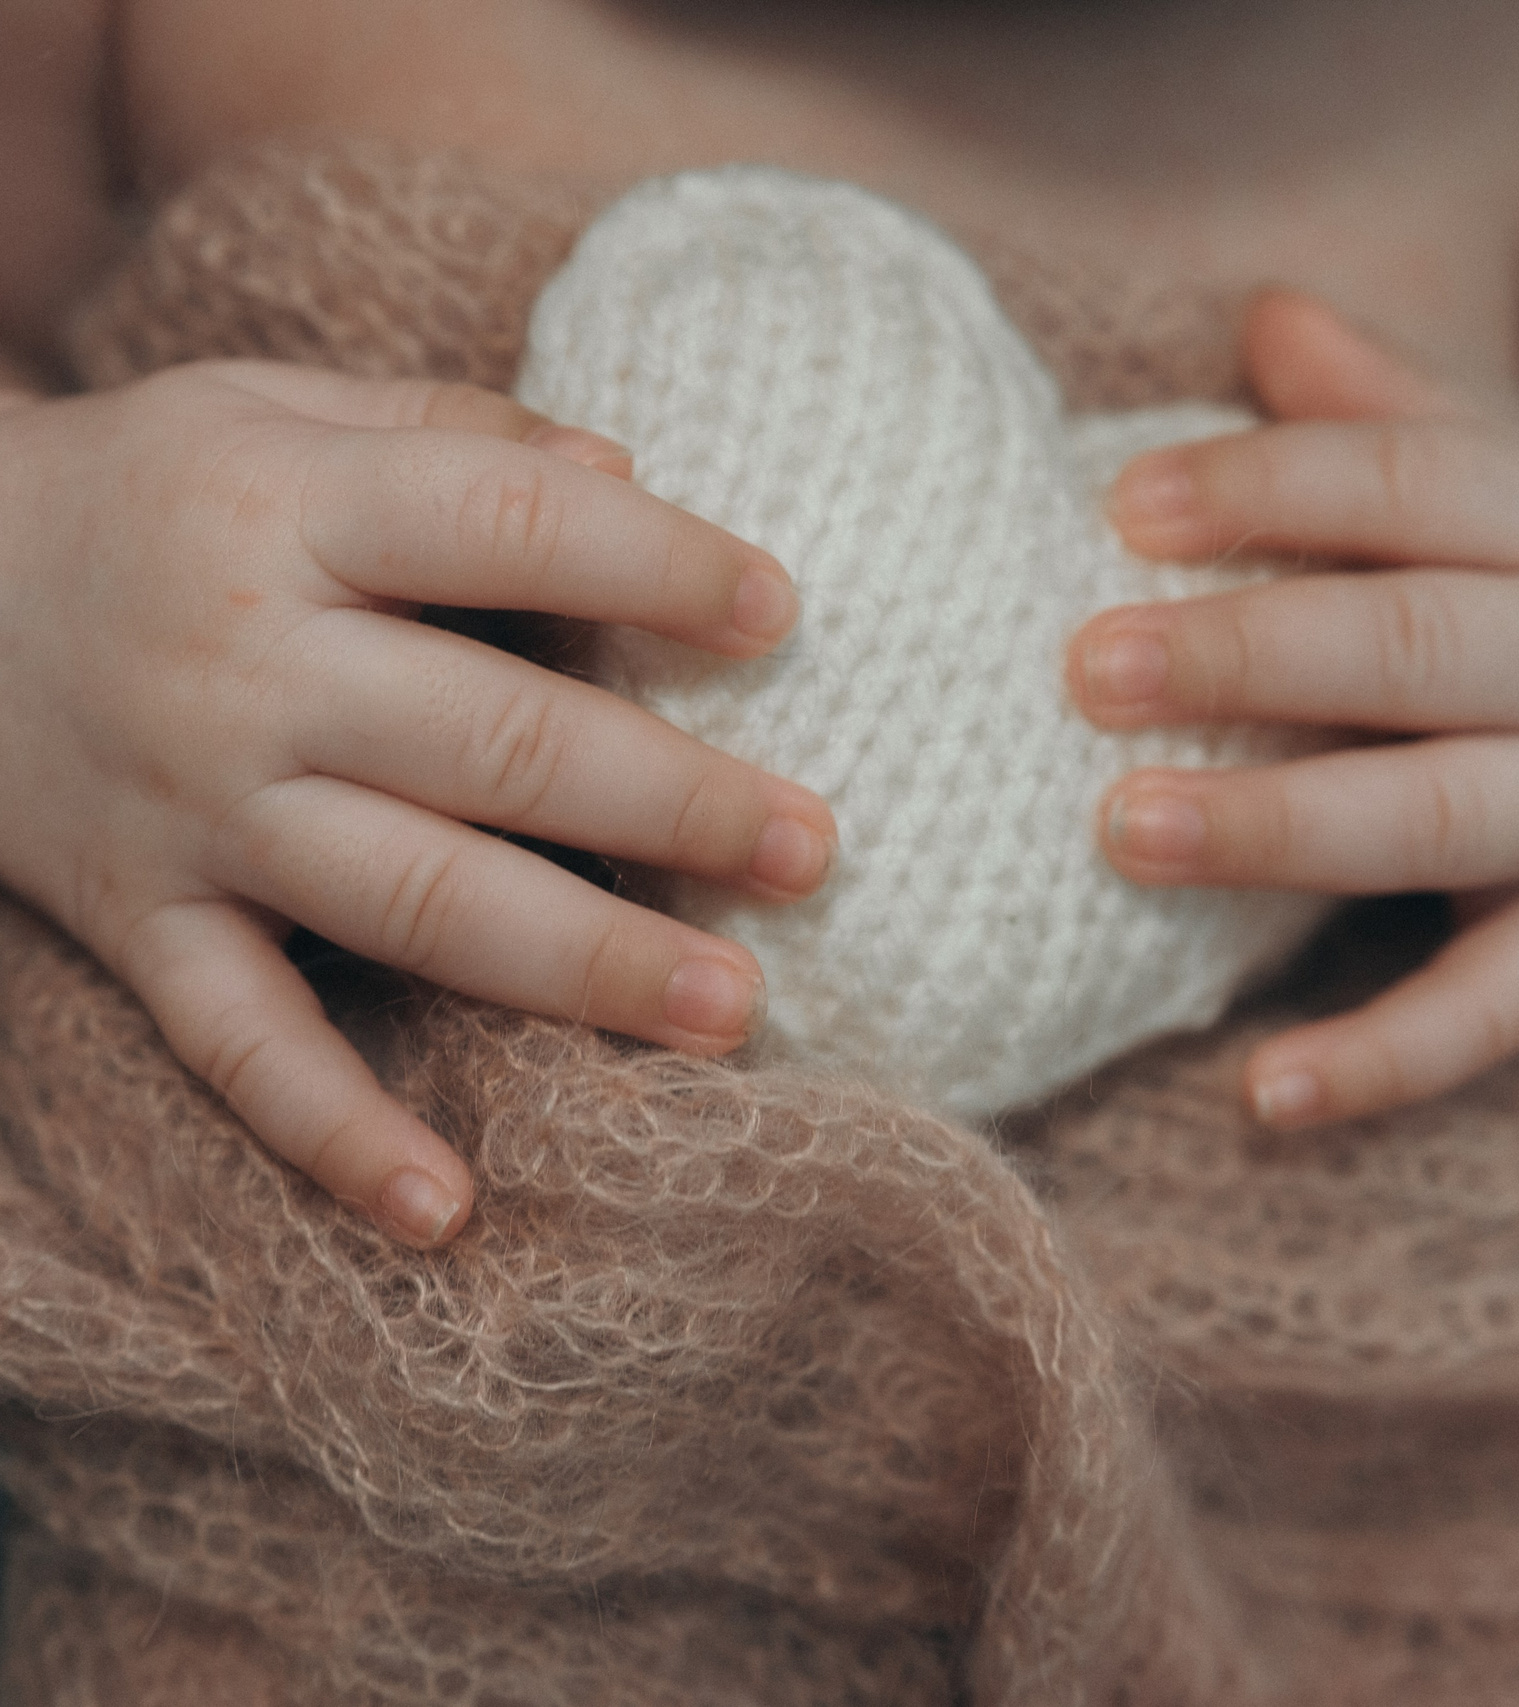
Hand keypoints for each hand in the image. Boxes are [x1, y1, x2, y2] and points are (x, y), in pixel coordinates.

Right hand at [0, 362, 835, 1241]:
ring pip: (411, 904)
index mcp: (289, 512)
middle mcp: (248, 670)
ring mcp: (196, 813)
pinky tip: (447, 1211)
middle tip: (809, 852)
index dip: (657, 562)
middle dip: (669, 803)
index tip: (780, 612)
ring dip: (581, 965)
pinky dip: (336, 1132)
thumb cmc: (159, 492)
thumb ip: (456, 432)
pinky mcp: (147, 925)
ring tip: (731, 1010)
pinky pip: (240, 1046)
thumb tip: (630, 469)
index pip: (505, 525)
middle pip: (494, 745)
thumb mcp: (281, 407)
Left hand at [1067, 291, 1518, 1127]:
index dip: (1269, 486)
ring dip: (1277, 829)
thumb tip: (1266, 312)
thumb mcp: (1507, 472)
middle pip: (1410, 647)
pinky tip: (1262, 1095)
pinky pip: (1493, 1010)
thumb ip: (1391, 404)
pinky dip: (1385, 1058)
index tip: (1122, 506)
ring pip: (1433, 819)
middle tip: (1086, 670)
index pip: (1409, 482)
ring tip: (1123, 832)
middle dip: (1246, 657)